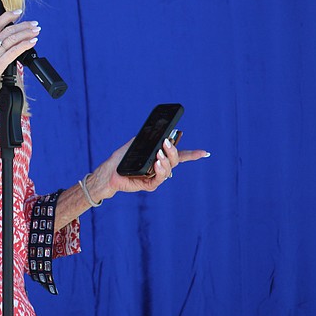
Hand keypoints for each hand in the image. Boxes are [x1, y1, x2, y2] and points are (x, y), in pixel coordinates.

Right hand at [0, 9, 39, 104]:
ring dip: (27, 33)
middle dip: (24, 25)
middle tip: (34, 24)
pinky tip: (32, 42)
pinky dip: (25, 45)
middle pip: (8, 30)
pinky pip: (15, 51)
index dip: (8, 16)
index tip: (18, 12)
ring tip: (36, 31)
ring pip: (13, 38)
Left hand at [92, 138, 209, 196]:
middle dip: (173, 151)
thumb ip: (147, 138)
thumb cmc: (122, 158)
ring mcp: (155, 177)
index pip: (179, 156)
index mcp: (160, 158)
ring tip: (159, 153)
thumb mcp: (135, 144)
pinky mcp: (148, 185)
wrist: (109, 171)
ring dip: (166, 160)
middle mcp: (160, 168)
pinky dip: (160, 170)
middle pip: (175, 160)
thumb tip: (158, 130)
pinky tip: (156, 164)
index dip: (192, 155)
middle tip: (166, 143)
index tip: (205, 153)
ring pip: (168, 169)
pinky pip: (158, 179)